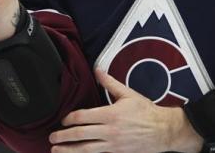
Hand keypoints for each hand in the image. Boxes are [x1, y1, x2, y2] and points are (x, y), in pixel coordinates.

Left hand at [49, 69, 202, 152]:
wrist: (163, 131)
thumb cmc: (146, 112)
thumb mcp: (128, 94)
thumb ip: (110, 83)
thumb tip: (98, 70)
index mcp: (111, 114)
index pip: (84, 116)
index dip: (70, 118)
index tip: (63, 120)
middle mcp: (110, 131)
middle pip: (81, 134)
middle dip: (63, 137)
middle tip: (52, 138)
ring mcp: (113, 144)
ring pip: (86, 149)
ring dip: (69, 150)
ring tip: (56, 151)